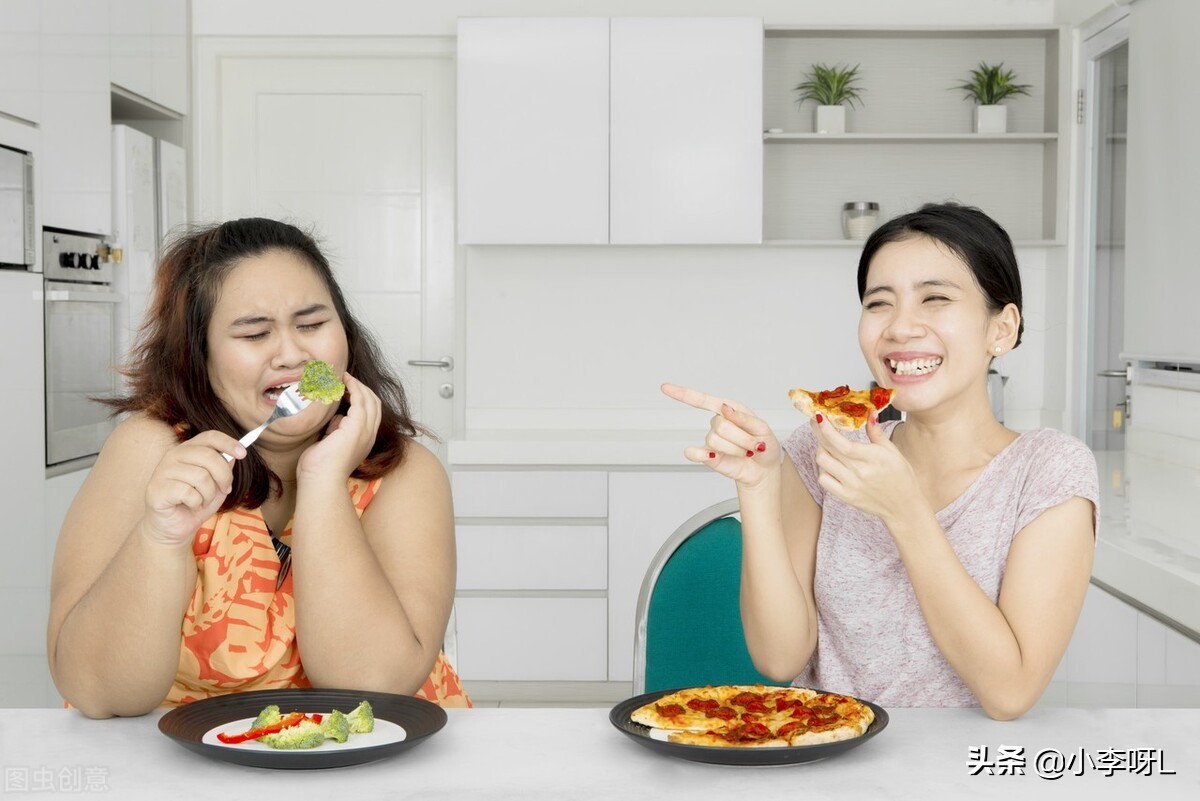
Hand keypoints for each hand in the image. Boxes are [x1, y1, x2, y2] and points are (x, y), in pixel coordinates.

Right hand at [143, 431, 244, 545]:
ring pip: (201, 477)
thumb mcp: (216, 485)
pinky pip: (189, 493)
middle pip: (209, 456)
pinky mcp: (157, 489)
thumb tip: (233, 456)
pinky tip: (190, 506)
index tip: (243, 453)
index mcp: (187, 449)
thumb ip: (224, 469)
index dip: (228, 443)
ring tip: (202, 501)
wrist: (173, 527)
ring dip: (209, 494)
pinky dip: (197, 503)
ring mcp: (162, 471)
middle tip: (224, 489)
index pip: (209, 436)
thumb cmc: (195, 503)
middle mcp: (173, 455)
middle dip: (224, 477)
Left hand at [297, 372, 380, 481]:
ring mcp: (365, 431)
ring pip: (369, 399)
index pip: (371, 412)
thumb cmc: (320, 468)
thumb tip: (337, 417)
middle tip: (346, 379)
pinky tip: (344, 382)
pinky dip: (353, 387)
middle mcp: (369, 435)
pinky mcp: (357, 427)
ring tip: (344, 377)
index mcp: (364, 440)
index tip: (346, 388)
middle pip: (374, 403)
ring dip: (357, 385)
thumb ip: (336, 429)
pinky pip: (360, 400)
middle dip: (362, 388)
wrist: (320, 480)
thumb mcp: (331, 443)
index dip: (362, 397)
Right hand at [661, 383, 780, 488]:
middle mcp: (718, 423)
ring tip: (746, 453)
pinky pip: (695, 454)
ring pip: (715, 440)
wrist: (765, 470)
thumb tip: (724, 409)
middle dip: (742, 438)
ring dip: (736, 449)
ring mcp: (712, 440)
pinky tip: (713, 456)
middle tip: (754, 446)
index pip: (703, 400)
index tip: (664, 387)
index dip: (683, 394)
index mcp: (730, 409)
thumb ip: (744, 419)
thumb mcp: (763, 428)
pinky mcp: (708, 457)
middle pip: (720, 425)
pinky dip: (701, 455)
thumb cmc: (765, 446)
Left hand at [811, 414, 924, 525]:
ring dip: (821, 450)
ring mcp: (850, 486)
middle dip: (819, 433)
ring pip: (822, 463)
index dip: (826, 430)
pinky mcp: (845, 496)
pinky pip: (824, 480)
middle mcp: (859, 472)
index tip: (820, 417)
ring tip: (827, 444)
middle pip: (828, 449)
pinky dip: (823, 469)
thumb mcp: (892, 450)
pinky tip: (831, 464)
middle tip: (818, 423)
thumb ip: (876, 432)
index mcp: (872, 458)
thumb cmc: (900, 476)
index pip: (841, 443)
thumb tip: (869, 413)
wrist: (903, 505)